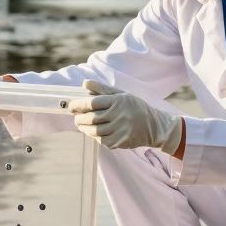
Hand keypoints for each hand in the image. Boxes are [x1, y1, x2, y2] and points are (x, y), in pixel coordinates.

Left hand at [68, 80, 183, 152]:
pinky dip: (95, 137)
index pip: (93, 102)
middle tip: (76, 117)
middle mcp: (119, 115)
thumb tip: (85, 83)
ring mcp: (120, 130)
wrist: (154, 126)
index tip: (71, 106)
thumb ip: (102, 89)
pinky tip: (94, 132)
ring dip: (85, 128)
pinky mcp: (121, 142)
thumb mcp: (122, 94)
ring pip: (95, 131)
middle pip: (92, 118)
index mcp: (118, 101)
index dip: (79, 104)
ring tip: (82, 125)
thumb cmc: (136, 108)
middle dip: (80, 118)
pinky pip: (102, 140)